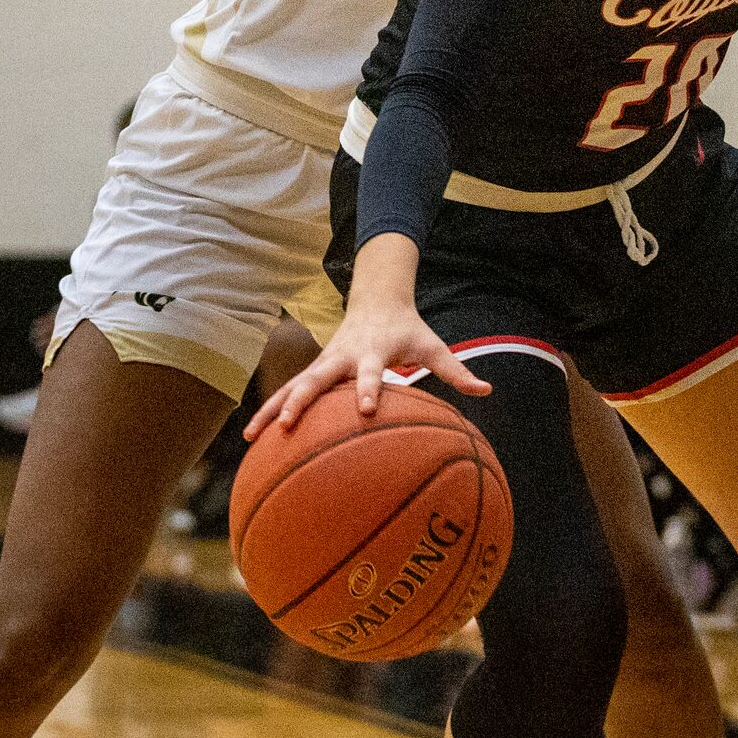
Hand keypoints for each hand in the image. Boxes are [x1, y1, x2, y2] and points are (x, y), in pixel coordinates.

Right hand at [244, 300, 490, 438]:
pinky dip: (270, 410)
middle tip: (287, 425)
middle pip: (317, 379)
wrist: (377, 299)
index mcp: (372, 351)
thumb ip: (456, 370)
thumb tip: (486, 391)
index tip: (365, 409)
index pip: (370, 372)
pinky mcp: (314, 371)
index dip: (368, 388)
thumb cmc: (408, 328)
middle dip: (301, 401)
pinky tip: (253, 438)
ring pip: (293, 386)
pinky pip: (289, 392)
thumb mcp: (431, 345)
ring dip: (273, 408)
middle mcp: (342, 356)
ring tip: (251, 437)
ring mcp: (324, 363)